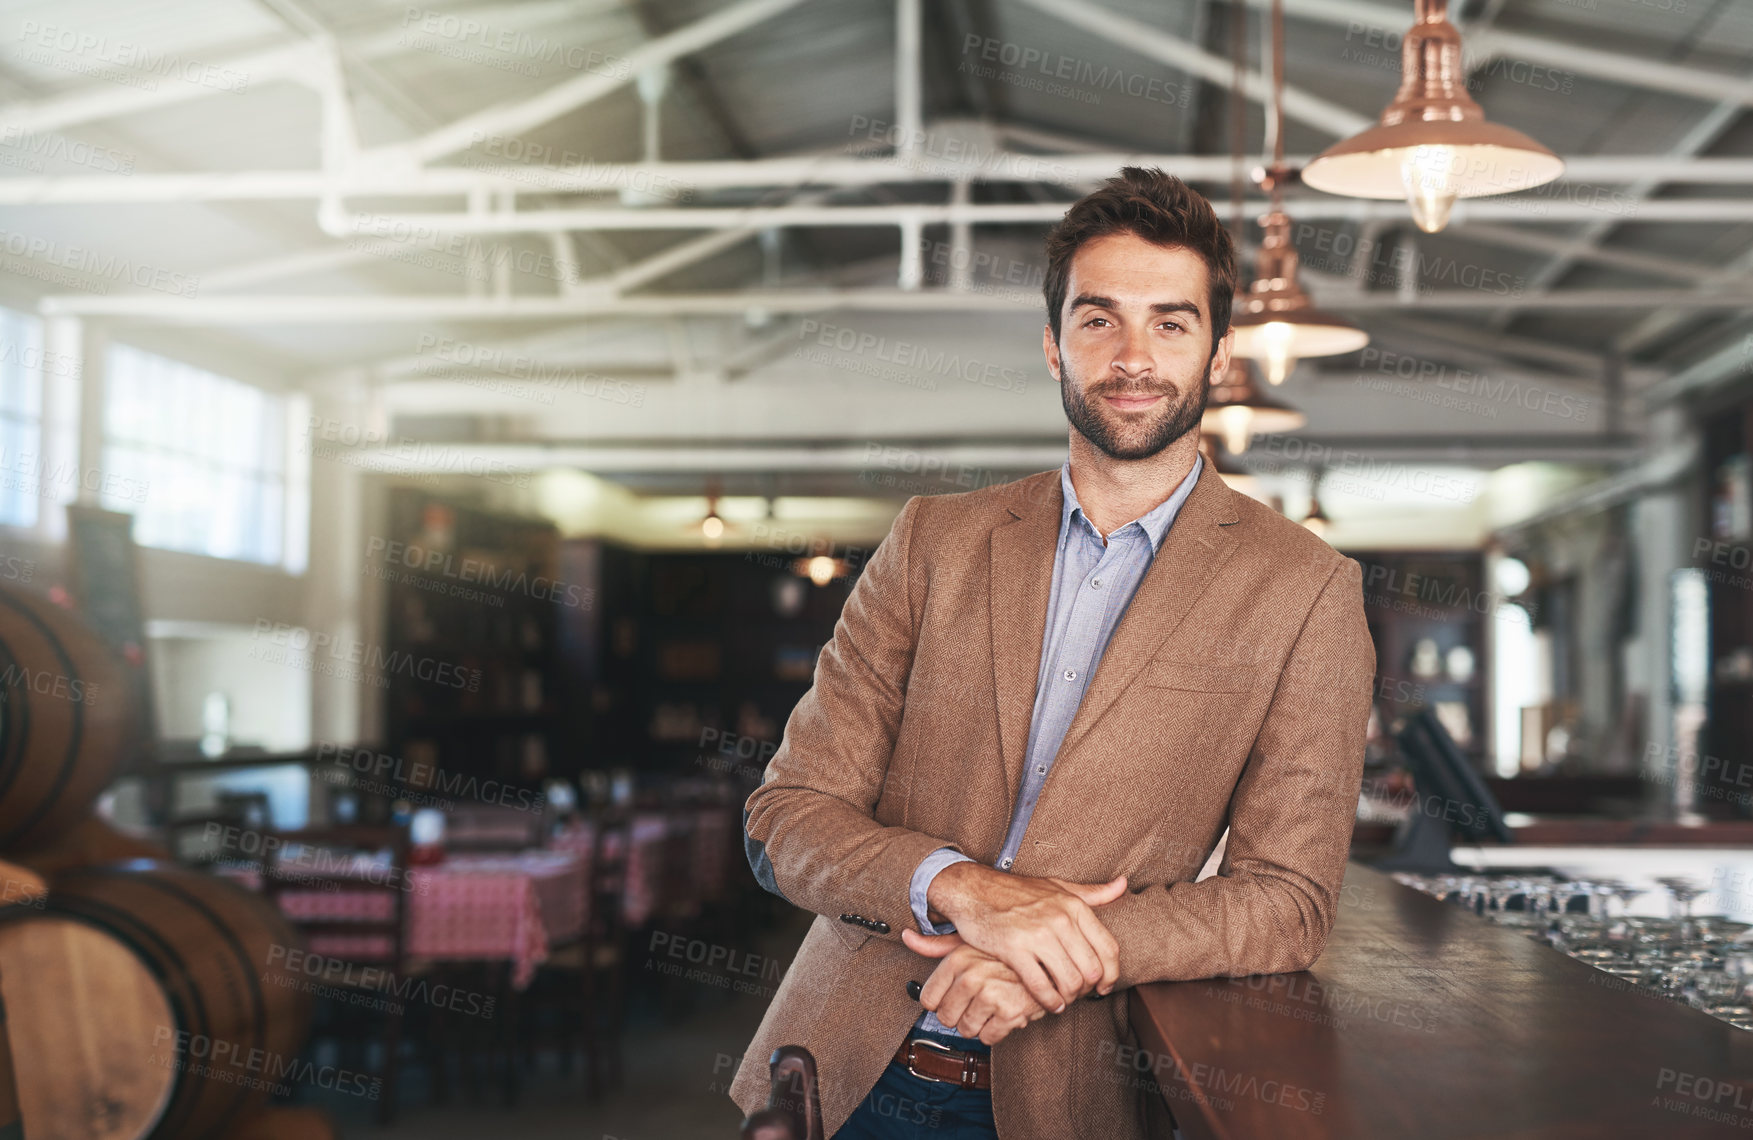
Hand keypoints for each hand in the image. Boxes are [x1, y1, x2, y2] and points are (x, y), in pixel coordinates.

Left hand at [903, 933, 1048, 1044]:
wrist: (1050, 957)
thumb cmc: (1007, 951)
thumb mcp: (971, 940)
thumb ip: (937, 944)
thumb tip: (906, 936)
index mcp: (959, 957)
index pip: (929, 999)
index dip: (941, 1004)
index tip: (955, 1000)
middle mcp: (972, 974)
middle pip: (946, 1018)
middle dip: (959, 1017)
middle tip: (976, 1006)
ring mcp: (991, 993)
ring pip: (966, 1030)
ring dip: (978, 1026)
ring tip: (991, 1009)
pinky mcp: (1011, 1011)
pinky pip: (989, 1037)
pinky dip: (995, 1032)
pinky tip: (1004, 1015)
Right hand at [925, 863, 1125, 1011]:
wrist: (974, 890)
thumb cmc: (1016, 892)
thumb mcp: (1058, 887)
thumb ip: (1092, 892)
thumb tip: (1123, 886)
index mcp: (1074, 905)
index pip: (1108, 949)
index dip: (1111, 974)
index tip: (1104, 986)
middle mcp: (1060, 918)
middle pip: (1092, 970)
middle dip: (1088, 989)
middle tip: (1079, 995)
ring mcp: (1037, 934)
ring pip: (1069, 981)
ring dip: (1069, 998)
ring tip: (1063, 1000)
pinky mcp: (1014, 949)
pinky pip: (1041, 986)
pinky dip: (1049, 1002)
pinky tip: (1048, 1003)